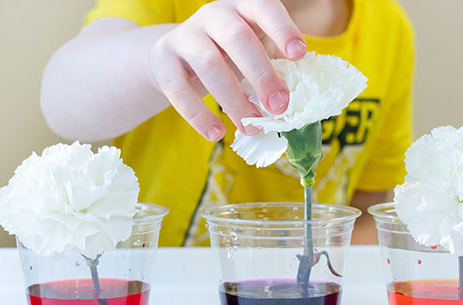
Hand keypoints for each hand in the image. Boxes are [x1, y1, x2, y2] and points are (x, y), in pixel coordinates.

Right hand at [150, 0, 306, 140]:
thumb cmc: (227, 56)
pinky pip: (178, 89)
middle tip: (279, 107)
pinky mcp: (163, 59)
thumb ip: (272, 68)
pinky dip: (198, 115)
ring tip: (251, 127)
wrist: (175, 56)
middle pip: (237, 37)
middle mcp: (213, 14)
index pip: (264, 8)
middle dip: (261, 74)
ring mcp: (185, 35)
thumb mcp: (251, 52)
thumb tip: (293, 104)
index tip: (299, 55)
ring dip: (234, 100)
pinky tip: (216, 133)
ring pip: (209, 64)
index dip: (282, 29)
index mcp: (243, 8)